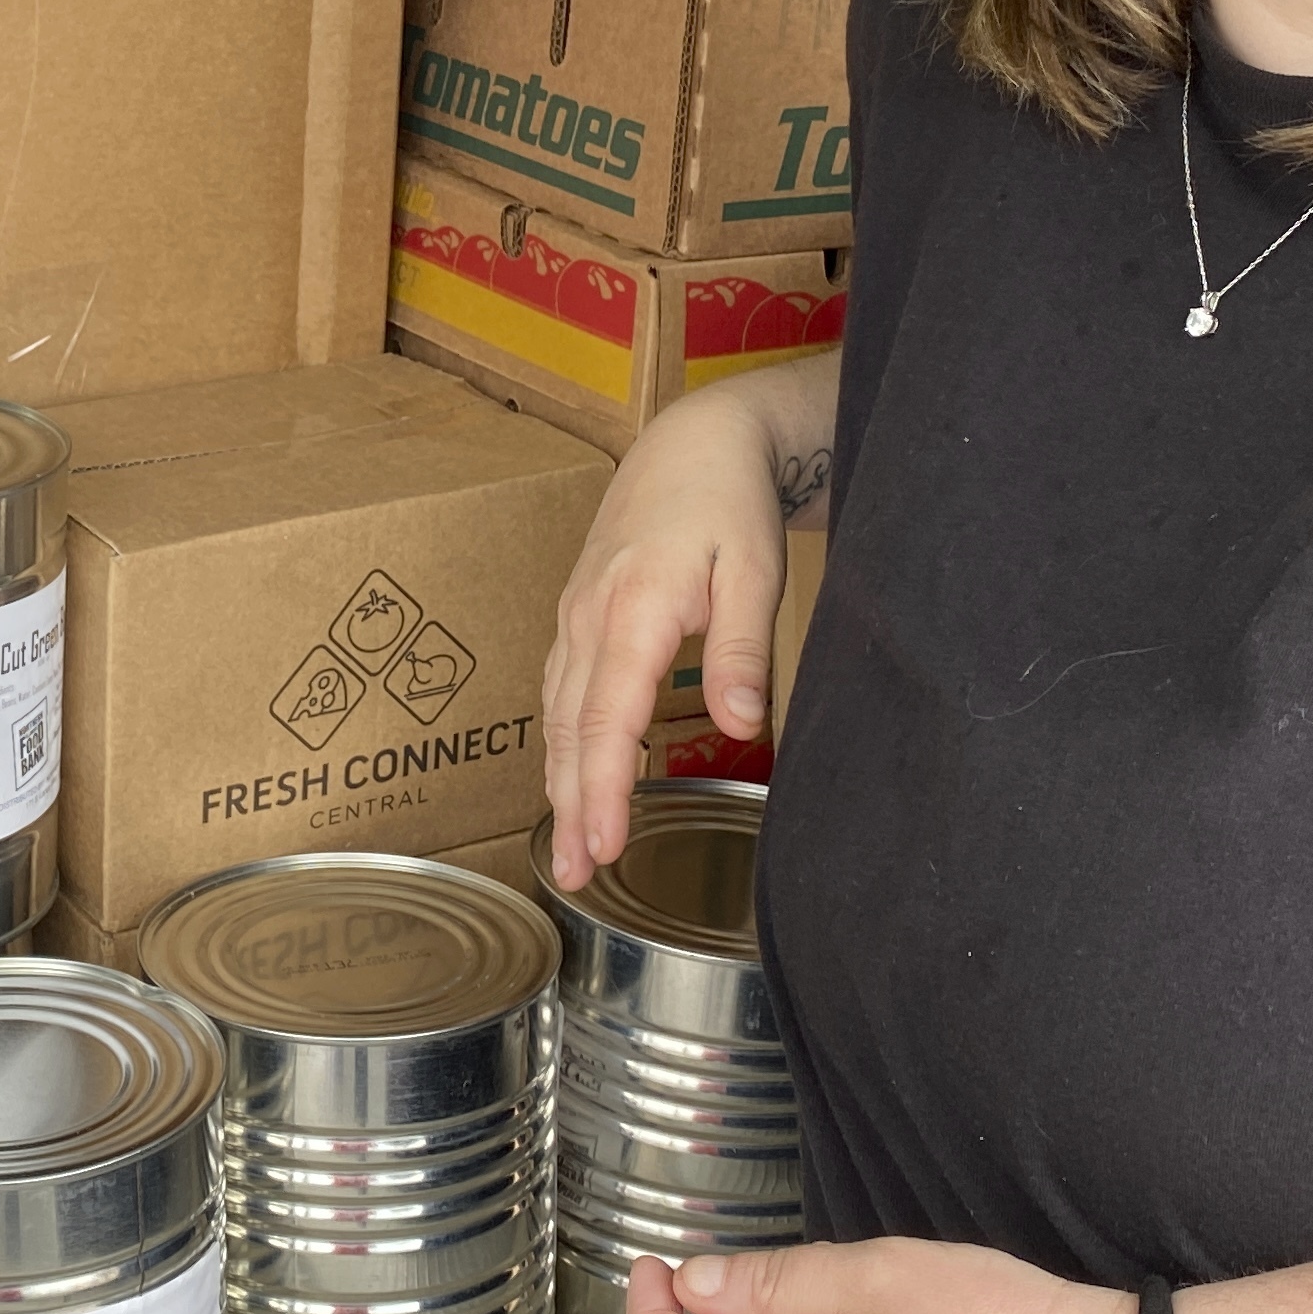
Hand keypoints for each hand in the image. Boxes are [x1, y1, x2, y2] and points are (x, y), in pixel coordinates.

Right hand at [540, 379, 798, 886]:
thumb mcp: (755, 569)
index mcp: (633, 610)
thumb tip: (744, 724)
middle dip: (569, 804)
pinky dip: (560, 740)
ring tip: (568, 846)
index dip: (600, 788)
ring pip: (557, 710)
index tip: (602, 846)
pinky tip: (568, 774)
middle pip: (569, 727)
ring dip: (559, 780)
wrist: (696, 439)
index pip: (607, 718)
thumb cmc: (730, 502)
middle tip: (574, 874)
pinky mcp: (580, 610)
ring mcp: (577, 612)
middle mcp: (591, 616)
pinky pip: (560, 687)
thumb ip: (746, 647)